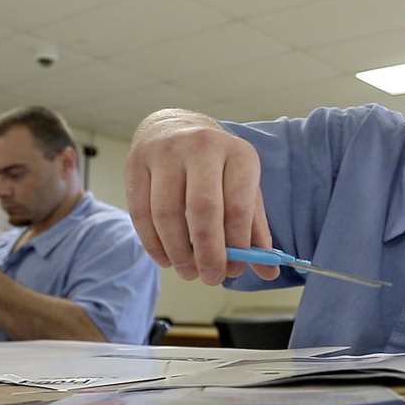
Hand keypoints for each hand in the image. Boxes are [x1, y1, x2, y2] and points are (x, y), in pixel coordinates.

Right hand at [124, 109, 277, 284]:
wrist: (176, 127)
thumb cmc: (216, 166)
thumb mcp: (243, 188)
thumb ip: (255, 230)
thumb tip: (268, 271)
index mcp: (238, 154)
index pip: (238, 206)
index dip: (237, 245)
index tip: (234, 270)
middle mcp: (202, 147)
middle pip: (202, 209)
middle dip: (207, 252)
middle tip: (210, 277)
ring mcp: (165, 152)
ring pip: (167, 213)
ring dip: (178, 251)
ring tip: (188, 271)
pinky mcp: (136, 162)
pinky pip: (140, 212)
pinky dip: (153, 243)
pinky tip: (165, 259)